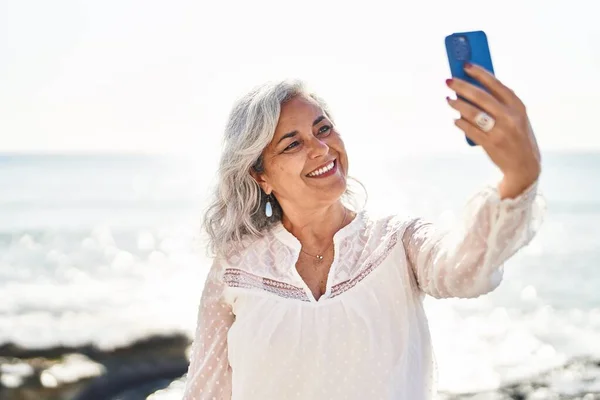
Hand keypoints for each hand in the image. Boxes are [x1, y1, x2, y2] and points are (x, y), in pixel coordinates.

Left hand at [446, 63, 540, 197]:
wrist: (524, 165)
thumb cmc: (517, 136)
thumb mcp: (517, 116)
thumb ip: (501, 103)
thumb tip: (473, 87)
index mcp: (518, 106)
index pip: (496, 84)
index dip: (479, 73)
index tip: (465, 65)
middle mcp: (510, 117)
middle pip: (480, 97)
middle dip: (462, 87)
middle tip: (448, 81)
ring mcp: (500, 131)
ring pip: (472, 113)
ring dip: (457, 104)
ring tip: (448, 100)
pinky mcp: (490, 144)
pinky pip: (469, 130)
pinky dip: (460, 123)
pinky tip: (455, 119)